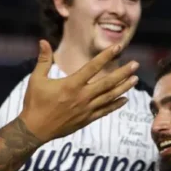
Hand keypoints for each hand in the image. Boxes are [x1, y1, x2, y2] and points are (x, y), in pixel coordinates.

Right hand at [19, 40, 138, 141]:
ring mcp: (86, 109)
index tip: (117, 47)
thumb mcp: (36, 79)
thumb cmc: (35, 103)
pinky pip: (105, 111)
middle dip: (123, 73)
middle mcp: (82, 96)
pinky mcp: (87, 119)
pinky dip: (116, 105)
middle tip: (135, 64)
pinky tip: (125, 99)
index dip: (106, 56)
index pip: (93, 67)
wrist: (35, 129)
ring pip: (110, 97)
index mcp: (71, 84)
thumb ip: (43, 60)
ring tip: (135, 79)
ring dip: (124, 88)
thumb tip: (43, 41)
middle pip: (108, 83)